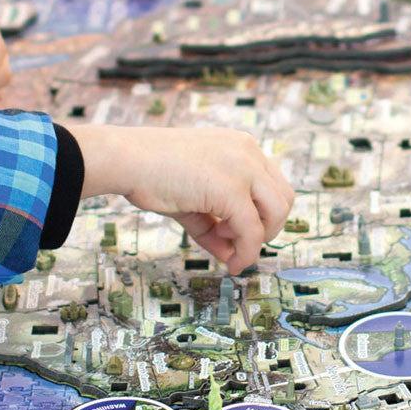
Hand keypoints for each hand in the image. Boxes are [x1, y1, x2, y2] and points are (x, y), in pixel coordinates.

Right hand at [68, 125, 294, 274]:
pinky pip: (252, 230)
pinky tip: (231, 263)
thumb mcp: (191, 196)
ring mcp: (243, 167)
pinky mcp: (232, 189)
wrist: (127, 159)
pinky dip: (246, 252)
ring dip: (259, 239)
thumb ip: (213, 222)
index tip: (234, 232)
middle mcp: (248, 151)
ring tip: (228, 245)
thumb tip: (231, 254)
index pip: (271, 184)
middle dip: (266, 227)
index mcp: (240, 146)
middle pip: (283, 198)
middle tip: (236, 242)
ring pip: (277, 212)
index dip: (260, 214)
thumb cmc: (151, 172)